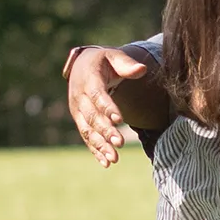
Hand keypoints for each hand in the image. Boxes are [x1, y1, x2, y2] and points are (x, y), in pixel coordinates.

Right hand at [67, 47, 147, 167]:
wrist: (82, 66)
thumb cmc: (103, 61)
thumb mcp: (113, 56)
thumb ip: (127, 64)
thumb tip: (142, 69)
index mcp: (88, 79)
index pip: (97, 95)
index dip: (107, 107)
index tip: (119, 119)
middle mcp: (79, 97)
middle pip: (92, 116)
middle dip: (105, 131)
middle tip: (120, 143)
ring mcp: (77, 110)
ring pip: (88, 130)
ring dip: (100, 145)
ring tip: (114, 158)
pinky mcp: (80, 120)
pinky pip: (86, 137)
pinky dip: (95, 150)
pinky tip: (106, 163)